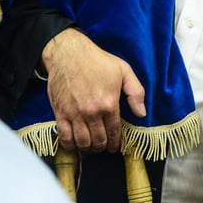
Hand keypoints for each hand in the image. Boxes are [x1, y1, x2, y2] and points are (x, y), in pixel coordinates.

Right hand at [41, 28, 146, 153]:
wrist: (68, 53)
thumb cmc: (97, 61)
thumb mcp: (124, 71)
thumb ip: (136, 92)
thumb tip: (141, 113)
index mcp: (109, 104)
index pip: (114, 133)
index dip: (115, 143)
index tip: (114, 147)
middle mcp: (92, 113)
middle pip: (99, 141)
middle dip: (102, 147)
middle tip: (102, 146)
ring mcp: (75, 114)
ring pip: (83, 143)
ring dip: (88, 149)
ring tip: (90, 146)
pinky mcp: (60, 113)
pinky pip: (65, 138)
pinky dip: (70, 146)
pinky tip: (74, 144)